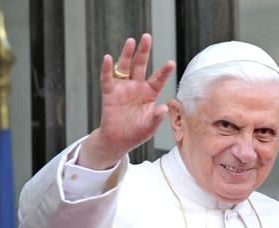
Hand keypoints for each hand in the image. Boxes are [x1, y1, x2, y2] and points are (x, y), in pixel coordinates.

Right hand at [79, 33, 175, 169]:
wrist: (118, 140)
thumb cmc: (137, 133)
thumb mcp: (150, 127)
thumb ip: (156, 118)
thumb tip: (163, 108)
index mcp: (150, 94)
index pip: (158, 79)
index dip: (164, 71)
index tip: (171, 62)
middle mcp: (137, 87)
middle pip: (141, 65)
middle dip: (144, 51)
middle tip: (147, 36)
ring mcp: (123, 89)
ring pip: (125, 67)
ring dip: (127, 54)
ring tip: (131, 41)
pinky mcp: (109, 93)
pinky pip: (107, 79)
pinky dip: (107, 69)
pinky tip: (108, 59)